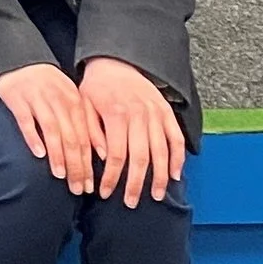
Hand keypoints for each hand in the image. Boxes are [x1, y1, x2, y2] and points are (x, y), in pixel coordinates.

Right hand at [0, 59, 98, 194]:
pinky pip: (27, 121)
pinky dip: (34, 137)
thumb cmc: (49, 85)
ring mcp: (38, 99)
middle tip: (78, 189)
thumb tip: (101, 153)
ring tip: (61, 176)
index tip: (90, 186)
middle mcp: (59, 101)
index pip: (86, 138)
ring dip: (58, 156)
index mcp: (75, 102)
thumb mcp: (71, 99)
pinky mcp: (17, 99)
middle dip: (77, 166)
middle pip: (72, 138)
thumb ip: (85, 123)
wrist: (21, 61)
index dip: (89, 164)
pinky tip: (39, 154)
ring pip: (53, 131)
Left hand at [80, 56, 186, 207]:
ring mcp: (156, 114)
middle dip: (136, 184)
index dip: (111, 178)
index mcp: (116, 115)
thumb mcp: (84, 106)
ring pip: (162, 151)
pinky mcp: (167, 112)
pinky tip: (175, 175)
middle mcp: (139, 116)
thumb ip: (92, 133)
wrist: (116, 61)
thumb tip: (103, 159)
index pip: (115, 155)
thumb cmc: (96, 87)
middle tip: (131, 202)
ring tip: (156, 195)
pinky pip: (176, 138)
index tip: (106, 193)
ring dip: (160, 177)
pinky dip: (178, 158)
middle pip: (140, 158)